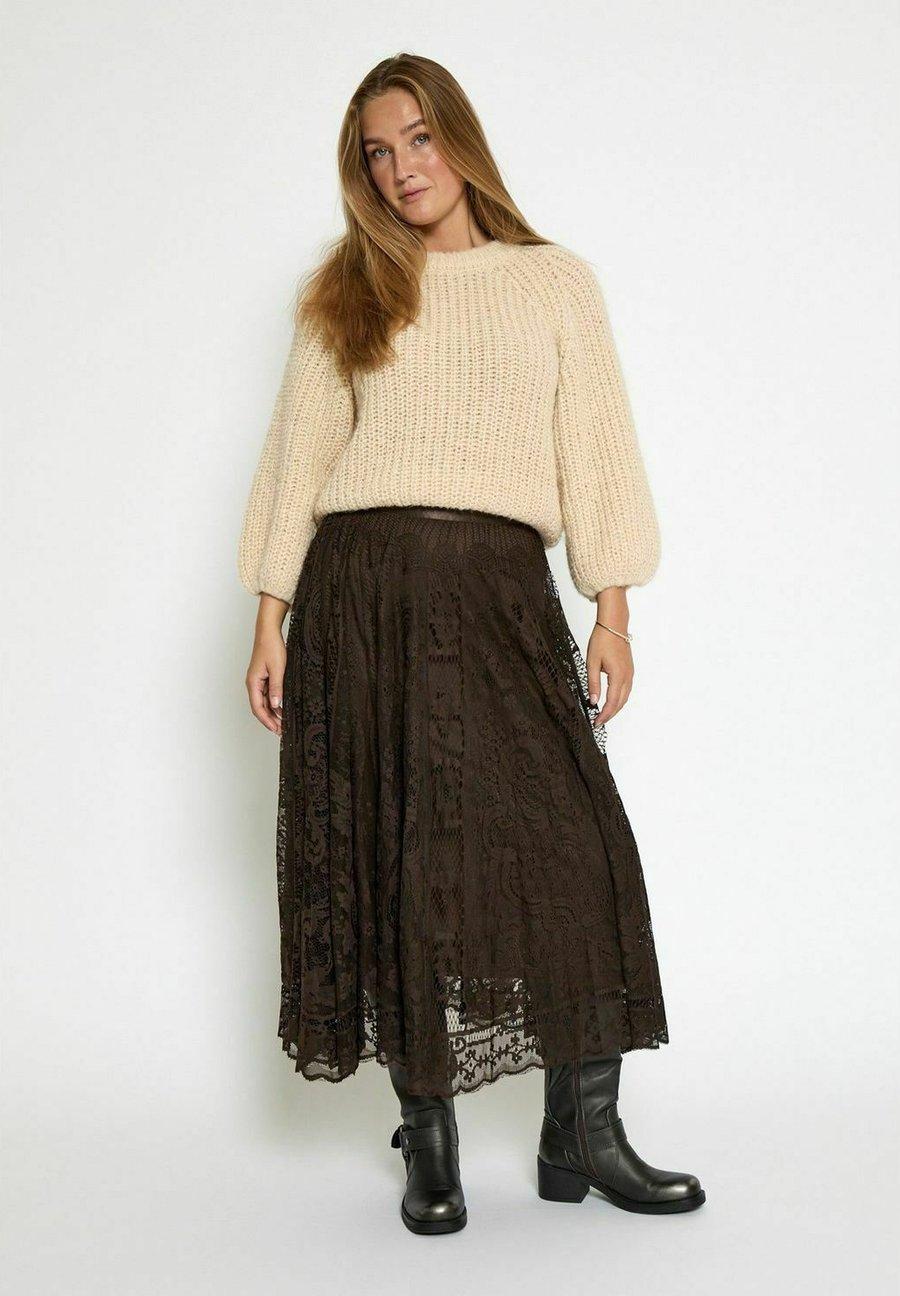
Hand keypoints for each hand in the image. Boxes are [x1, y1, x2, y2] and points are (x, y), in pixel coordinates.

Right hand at [246, 594, 288, 734]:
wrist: (268, 632)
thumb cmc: (271, 647)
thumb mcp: (278, 668)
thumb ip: (277, 687)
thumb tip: (276, 705)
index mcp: (253, 683)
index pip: (257, 708)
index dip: (266, 721)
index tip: (276, 730)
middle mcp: (253, 684)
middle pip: (260, 708)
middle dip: (270, 721)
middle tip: (282, 731)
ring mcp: (258, 681)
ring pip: (264, 703)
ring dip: (272, 714)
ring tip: (283, 723)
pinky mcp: (264, 678)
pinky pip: (267, 695)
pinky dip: (274, 704)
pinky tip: (283, 709)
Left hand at [586, 622, 632, 725]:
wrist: (613, 625)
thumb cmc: (602, 640)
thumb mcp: (592, 663)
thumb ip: (593, 684)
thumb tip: (593, 701)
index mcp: (618, 675)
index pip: (612, 702)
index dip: (604, 715)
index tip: (596, 722)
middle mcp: (627, 676)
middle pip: (620, 703)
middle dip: (610, 714)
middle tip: (598, 722)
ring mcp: (630, 673)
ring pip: (625, 697)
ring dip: (615, 707)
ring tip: (603, 714)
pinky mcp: (629, 670)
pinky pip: (626, 689)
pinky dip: (619, 699)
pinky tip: (611, 701)